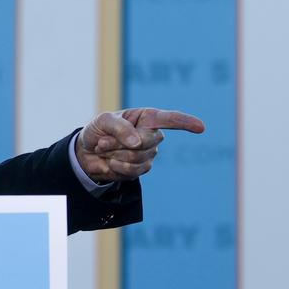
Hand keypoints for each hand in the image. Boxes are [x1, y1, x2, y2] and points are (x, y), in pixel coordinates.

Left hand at [76, 107, 204, 182]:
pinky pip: (133, 170)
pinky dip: (116, 165)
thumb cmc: (98, 130)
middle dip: (120, 143)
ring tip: (106, 150)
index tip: (201, 127)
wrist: (87, 153)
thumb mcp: (103, 121)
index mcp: (146, 117)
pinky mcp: (142, 169)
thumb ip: (120, 128)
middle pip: (148, 142)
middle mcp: (152, 135)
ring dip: (115, 154)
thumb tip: (137, 142)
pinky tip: (111, 162)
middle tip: (103, 141)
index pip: (170, 119)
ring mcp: (149, 153)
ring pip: (138, 157)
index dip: (185, 122)